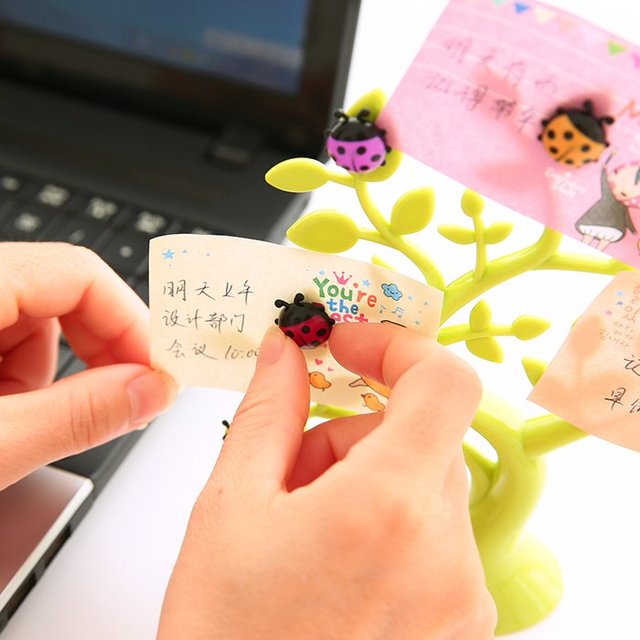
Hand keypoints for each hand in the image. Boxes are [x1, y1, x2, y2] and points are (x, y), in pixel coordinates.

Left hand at [0, 243, 176, 489]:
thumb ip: (76, 416)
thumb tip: (151, 392)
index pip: (79, 272)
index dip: (130, 322)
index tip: (155, 374)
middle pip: (62, 296)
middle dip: (95, 356)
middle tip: (116, 404)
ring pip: (34, 325)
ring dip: (46, 378)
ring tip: (22, 427)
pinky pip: (3, 343)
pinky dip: (16, 382)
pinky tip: (2, 418)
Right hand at [159, 323, 495, 638]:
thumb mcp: (231, 506)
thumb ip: (268, 410)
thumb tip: (284, 350)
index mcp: (390, 508)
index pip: (444, 379)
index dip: (396, 346)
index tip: (349, 345)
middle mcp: (444, 552)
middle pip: (420, 434)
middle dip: (355, 429)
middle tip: (294, 461)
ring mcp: (460, 592)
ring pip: (423, 483)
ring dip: (365, 478)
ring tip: (301, 525)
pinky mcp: (459, 622)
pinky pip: (433, 534)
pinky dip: (387, 523)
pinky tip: (332, 561)